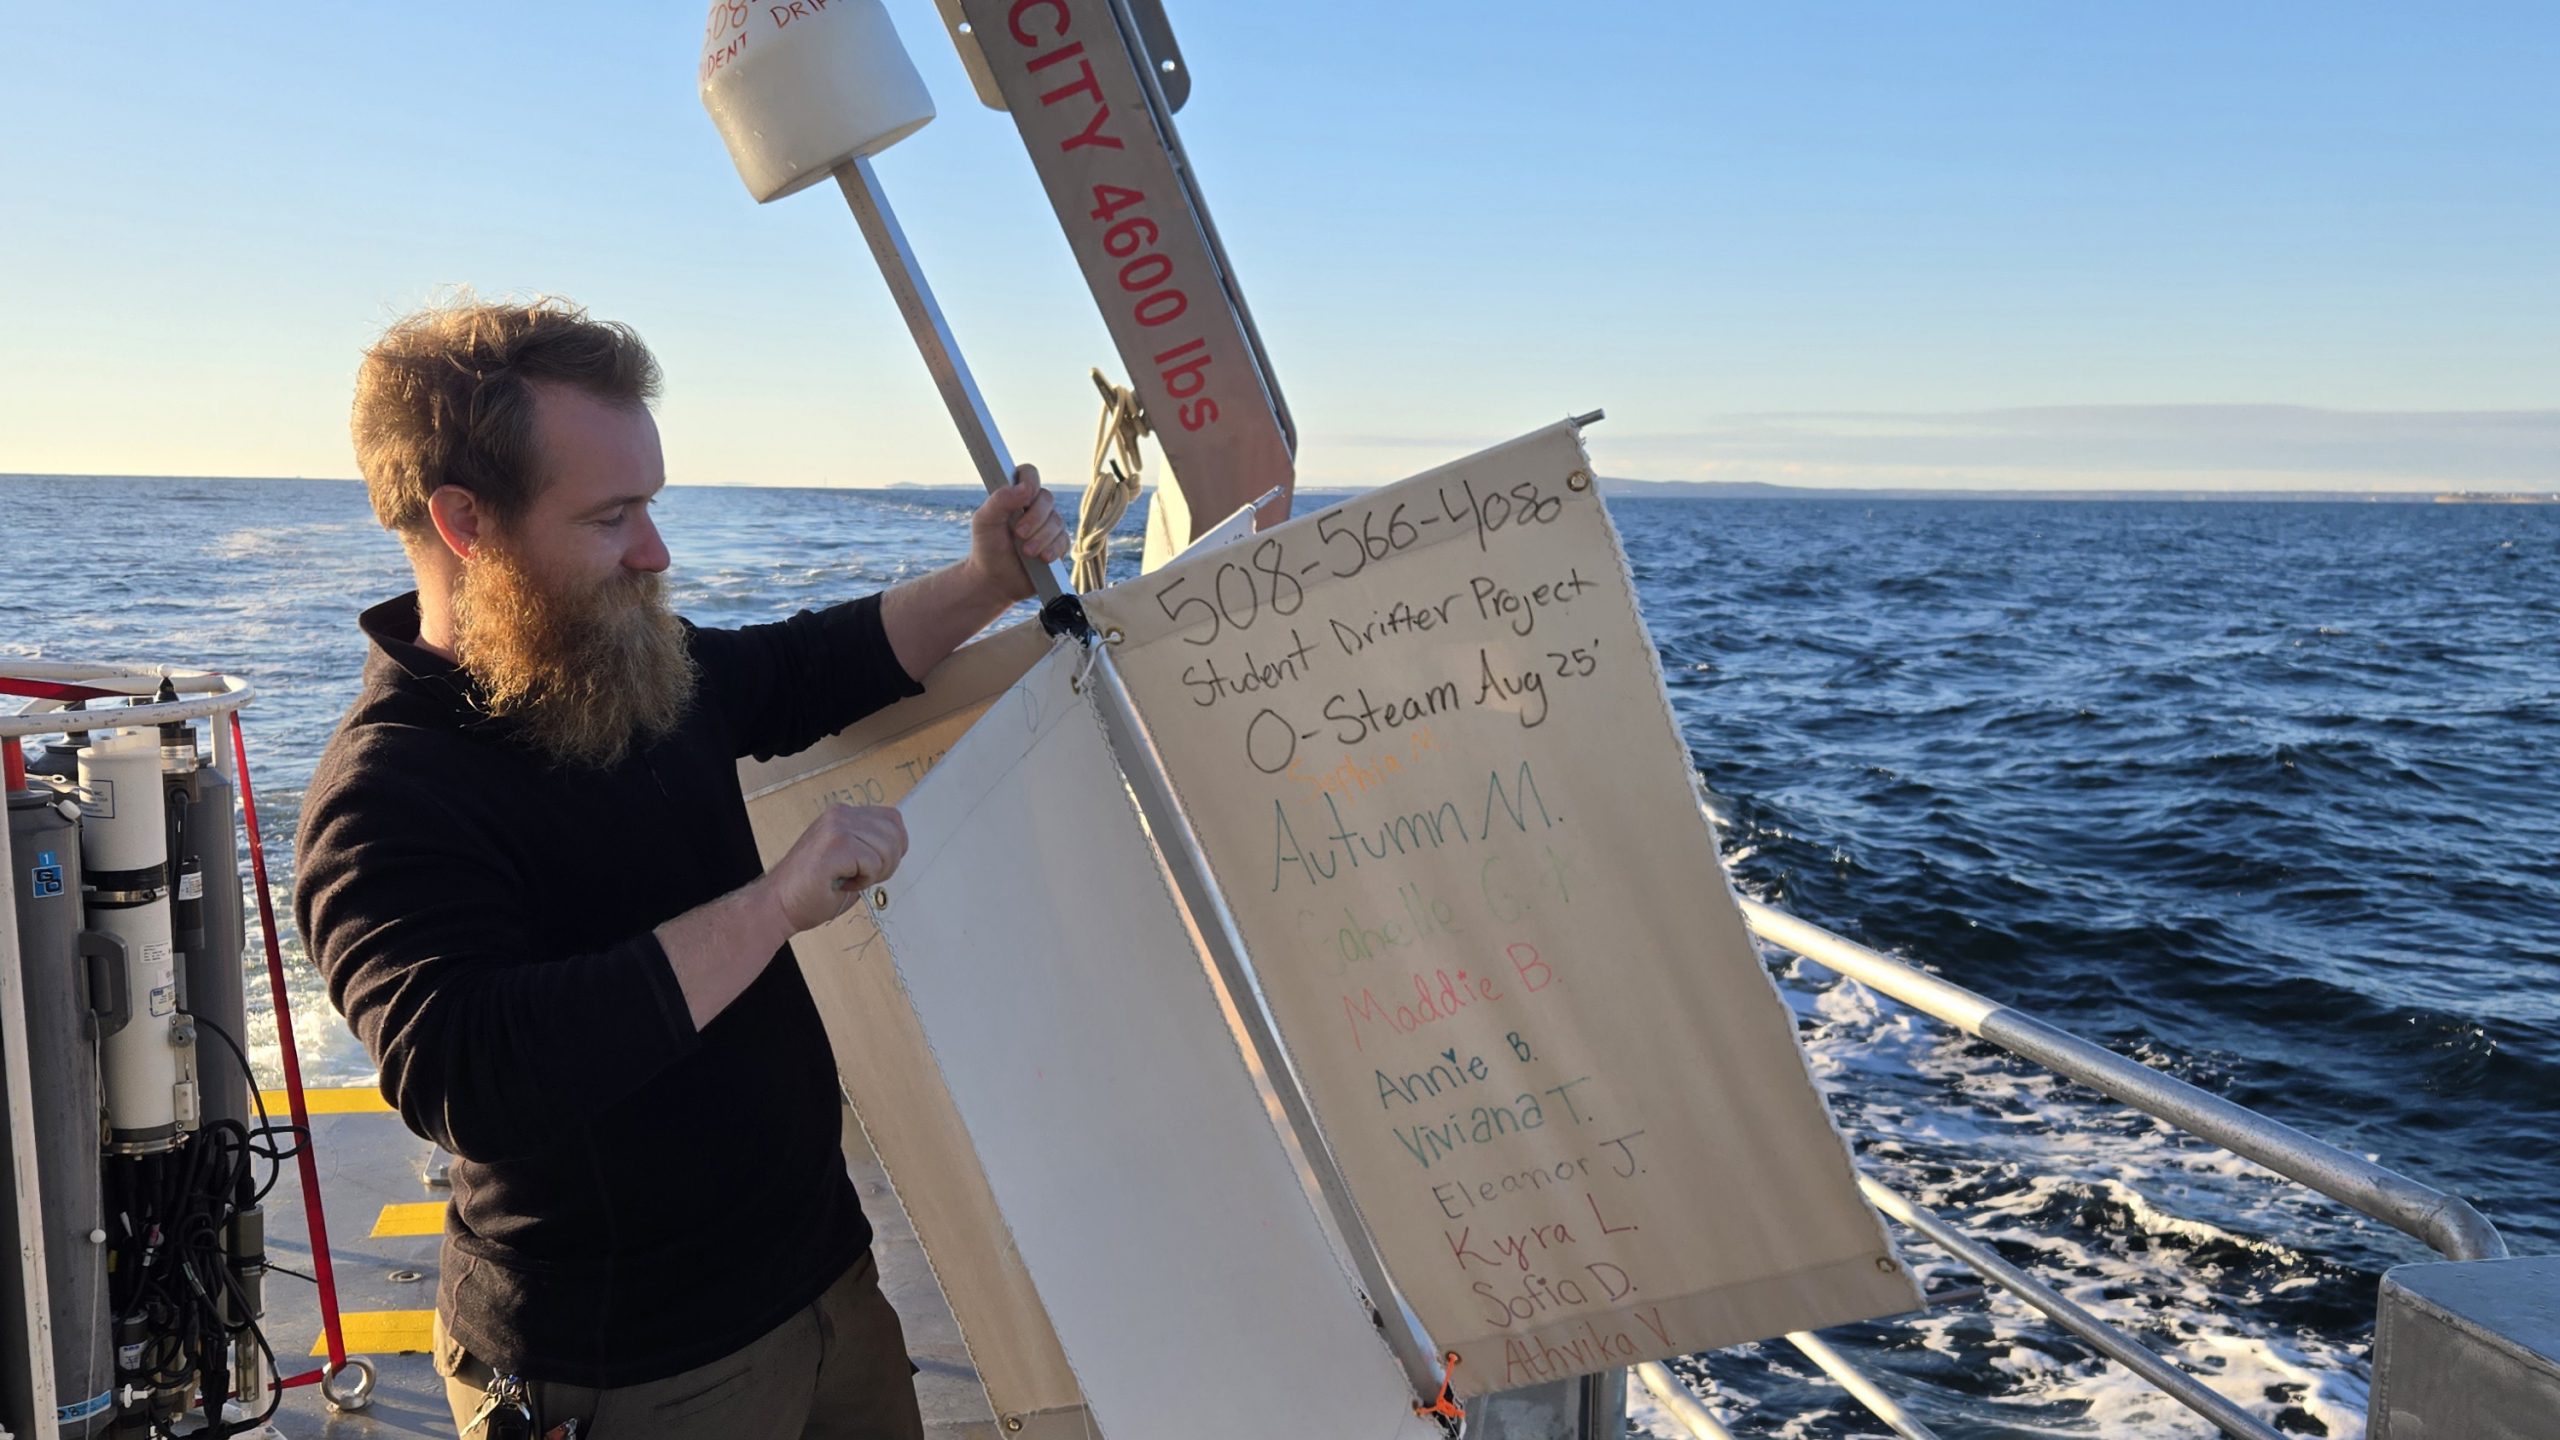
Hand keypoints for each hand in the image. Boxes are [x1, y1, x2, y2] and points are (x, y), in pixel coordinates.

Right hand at [764, 804, 908, 932]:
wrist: (777, 905)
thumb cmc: (811, 890)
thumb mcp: (849, 860)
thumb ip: (870, 847)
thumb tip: (898, 847)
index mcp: (843, 815)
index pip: (893, 819)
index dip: (895, 847)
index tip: (876, 866)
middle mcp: (840, 814)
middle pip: (895, 833)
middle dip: (888, 864)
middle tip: (862, 877)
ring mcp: (837, 827)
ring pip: (887, 849)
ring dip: (874, 873)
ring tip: (849, 880)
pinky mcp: (835, 844)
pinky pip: (872, 862)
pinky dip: (863, 881)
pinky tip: (843, 883)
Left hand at [968, 464, 1069, 601]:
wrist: (995, 580)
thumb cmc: (987, 547)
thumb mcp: (985, 521)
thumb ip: (999, 500)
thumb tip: (1024, 488)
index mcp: (1014, 495)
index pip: (1029, 474)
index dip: (1030, 480)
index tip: (1025, 497)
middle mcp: (1033, 507)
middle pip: (1046, 498)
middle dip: (1035, 518)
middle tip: (1019, 534)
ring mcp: (1047, 526)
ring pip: (1057, 521)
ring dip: (1042, 538)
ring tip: (1027, 553)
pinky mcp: (1057, 545)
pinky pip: (1064, 540)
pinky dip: (1053, 549)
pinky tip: (1042, 558)